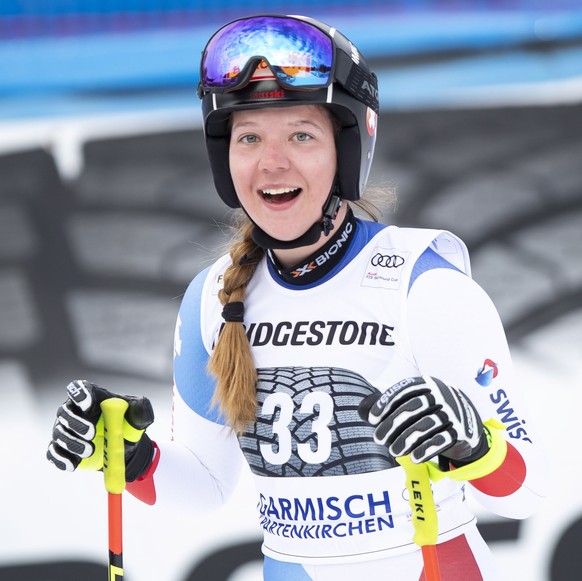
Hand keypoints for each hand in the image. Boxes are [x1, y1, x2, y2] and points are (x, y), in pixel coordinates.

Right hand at [47, 380, 154, 481]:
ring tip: (90, 451)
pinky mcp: (62, 448)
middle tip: (91, 433)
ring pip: (60, 434)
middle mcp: (74, 411)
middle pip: (65, 412)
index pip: (79, 388)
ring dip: (73, 443)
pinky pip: (54, 453)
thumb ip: (141, 408)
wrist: (123, 448)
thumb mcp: (139, 415)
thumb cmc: (129, 424)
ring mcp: (65, 430)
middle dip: (76, 423)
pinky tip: (73, 465)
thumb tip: (139, 403)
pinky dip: (62, 459)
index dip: (80, 394)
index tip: (88, 405)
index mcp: (92, 397)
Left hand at [358, 376, 487, 464]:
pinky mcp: (461, 431)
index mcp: (428, 384)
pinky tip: (413, 457)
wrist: (469, 426)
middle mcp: (442, 395)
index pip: (404, 389)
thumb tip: (360, 410)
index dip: (386, 403)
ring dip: (406, 440)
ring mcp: (453, 412)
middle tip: (378, 439)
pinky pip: (441, 440)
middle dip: (392, 424)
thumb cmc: (432, 412)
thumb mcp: (414, 403)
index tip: (371, 418)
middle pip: (413, 407)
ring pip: (426, 425)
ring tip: (393, 451)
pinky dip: (425, 449)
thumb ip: (388, 405)